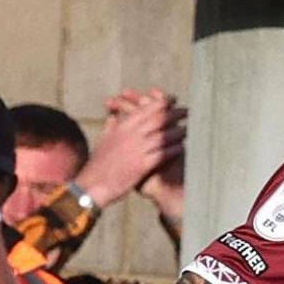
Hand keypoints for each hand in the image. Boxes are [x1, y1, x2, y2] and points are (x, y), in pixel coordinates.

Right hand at [74, 89, 185, 206]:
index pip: (146, 109)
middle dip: (175, 113)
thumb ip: (111, 126)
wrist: (93, 184)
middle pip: (158, 119)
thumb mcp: (103, 140)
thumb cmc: (98, 162)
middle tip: (188, 111)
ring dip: (178, 131)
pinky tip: (182, 147)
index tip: (173, 99)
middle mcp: (131, 135)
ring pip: (163, 136)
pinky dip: (174, 149)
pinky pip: (163, 154)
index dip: (162, 102)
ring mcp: (137, 150)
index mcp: (122, 126)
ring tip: (189, 129)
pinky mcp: (142, 165)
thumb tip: (114, 115)